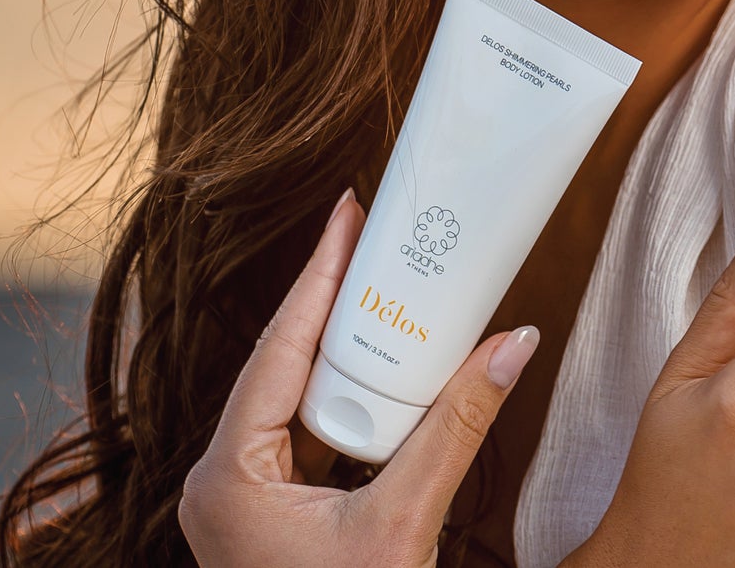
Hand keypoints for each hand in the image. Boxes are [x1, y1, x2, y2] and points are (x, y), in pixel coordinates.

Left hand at [176, 188, 539, 567]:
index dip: (316, 272)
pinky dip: (342, 391)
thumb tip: (512, 345)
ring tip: (379, 285)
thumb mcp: (405, 524)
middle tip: (371, 237)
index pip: (277, 346)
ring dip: (339, 343)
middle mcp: (221, 480)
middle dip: (330, 297)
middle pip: (281, 360)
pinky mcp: (268, 511)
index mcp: (229, 476)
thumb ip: (456, 429)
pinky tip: (376, 364)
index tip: (345, 212)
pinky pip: (303, 428)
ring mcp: (242, 498)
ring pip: (292, 392)